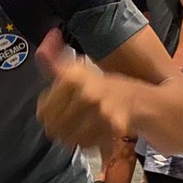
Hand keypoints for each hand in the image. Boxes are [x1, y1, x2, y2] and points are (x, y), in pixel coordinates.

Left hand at [36, 28, 132, 148]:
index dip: (47, 111)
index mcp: (73, 76)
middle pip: (53, 127)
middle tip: (69, 120)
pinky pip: (86, 145)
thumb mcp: (76, 70)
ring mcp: (101, 111)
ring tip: (80, 127)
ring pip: (68, 139)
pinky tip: (92, 133)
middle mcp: (86, 92)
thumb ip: (54, 61)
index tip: (56, 107)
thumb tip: (48, 37)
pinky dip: (87, 143)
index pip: (42, 111)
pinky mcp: (113, 127)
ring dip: (72, 136)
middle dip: (59, 126)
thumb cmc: (103, 85)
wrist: (140, 100)